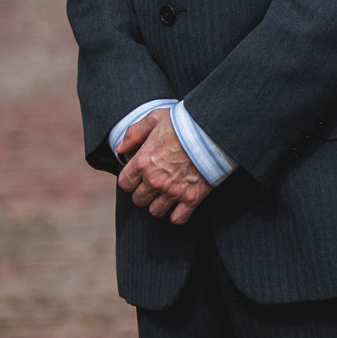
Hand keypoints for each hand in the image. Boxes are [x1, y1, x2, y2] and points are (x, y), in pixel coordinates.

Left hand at [115, 109, 212, 224]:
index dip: (131, 180)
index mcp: (143, 162)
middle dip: (144, 192)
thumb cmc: (185, 122)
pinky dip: (177, 215)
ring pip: (156, 211)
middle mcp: (155, 180)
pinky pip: (178, 218)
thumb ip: (134, 133)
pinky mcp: (192, 197)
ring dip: (159, 204)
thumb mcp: (156, 118)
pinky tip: (180, 204)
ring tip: (168, 193)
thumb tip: (119, 149)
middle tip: (155, 183)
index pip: (124, 184)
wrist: (216, 129)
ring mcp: (174, 191)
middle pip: (138, 200)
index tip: (140, 175)